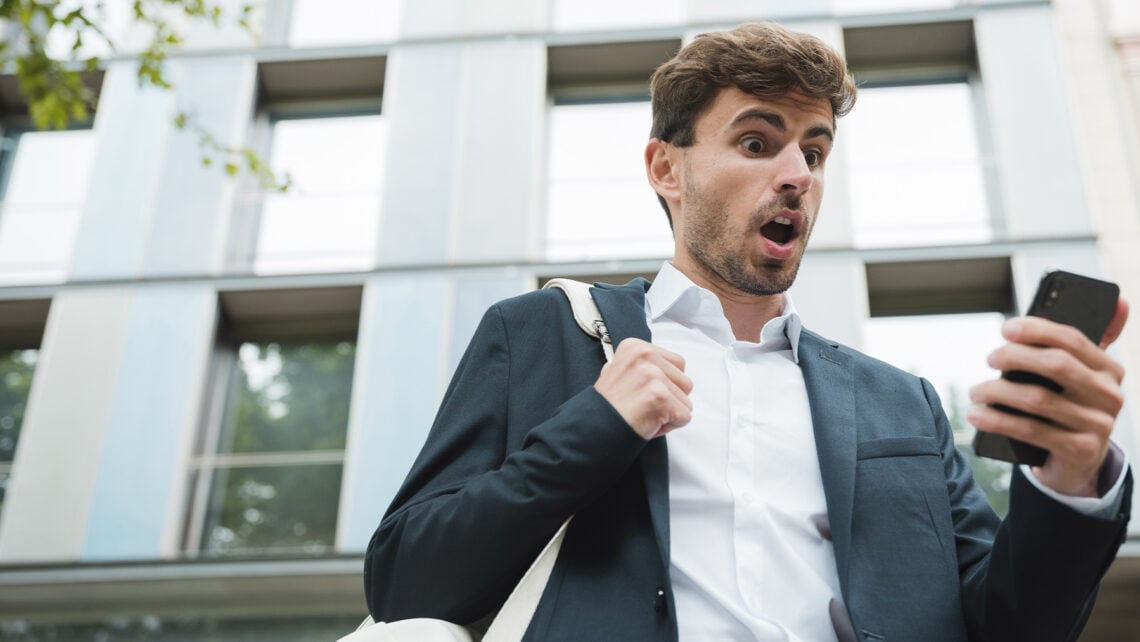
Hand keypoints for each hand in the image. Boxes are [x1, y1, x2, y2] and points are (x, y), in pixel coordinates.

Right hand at [594, 338, 693, 439]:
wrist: (594, 428)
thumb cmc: (608, 406)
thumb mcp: (618, 371)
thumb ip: (642, 364)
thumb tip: (661, 365)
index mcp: (636, 346)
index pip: (677, 363)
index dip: (664, 383)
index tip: (643, 392)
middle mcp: (646, 355)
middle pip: (685, 381)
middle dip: (670, 399)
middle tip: (643, 406)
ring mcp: (654, 376)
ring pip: (686, 401)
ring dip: (669, 413)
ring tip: (644, 413)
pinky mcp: (661, 397)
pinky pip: (684, 417)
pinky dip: (669, 426)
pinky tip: (648, 423)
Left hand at [968, 298, 1128, 495]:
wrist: (1078, 463)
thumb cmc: (1070, 407)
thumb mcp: (1082, 376)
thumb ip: (1086, 343)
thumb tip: (1117, 300)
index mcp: (1110, 369)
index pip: (1073, 339)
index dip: (1038, 330)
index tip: (1006, 328)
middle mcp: (1110, 395)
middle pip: (1055, 365)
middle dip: (1015, 357)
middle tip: (989, 358)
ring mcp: (1098, 425)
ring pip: (1038, 399)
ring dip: (998, 391)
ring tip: (976, 391)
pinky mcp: (1080, 450)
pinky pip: (1031, 430)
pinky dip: (998, 421)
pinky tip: (977, 415)